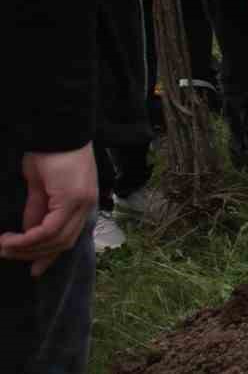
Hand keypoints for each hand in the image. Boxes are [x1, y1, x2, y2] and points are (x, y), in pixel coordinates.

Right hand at [0, 144, 97, 276]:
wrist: (58, 130)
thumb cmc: (49, 152)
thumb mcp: (41, 186)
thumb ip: (39, 208)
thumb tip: (29, 231)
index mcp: (82, 202)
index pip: (69, 238)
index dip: (50, 256)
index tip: (33, 269)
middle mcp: (87, 205)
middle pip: (63, 243)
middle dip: (34, 254)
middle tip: (8, 254)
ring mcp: (82, 202)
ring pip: (57, 239)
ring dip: (28, 248)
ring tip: (4, 247)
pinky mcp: (73, 198)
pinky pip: (51, 228)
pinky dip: (30, 238)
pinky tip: (12, 239)